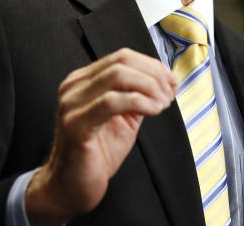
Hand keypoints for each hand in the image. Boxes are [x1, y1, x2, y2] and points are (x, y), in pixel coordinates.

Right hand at [24, 48, 177, 224]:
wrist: (72, 187)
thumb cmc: (96, 154)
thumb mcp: (123, 118)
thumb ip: (138, 96)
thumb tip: (166, 81)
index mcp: (83, 81)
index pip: (122, 57)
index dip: (152, 65)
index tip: (172, 81)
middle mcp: (74, 87)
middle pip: (121, 61)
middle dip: (154, 74)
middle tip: (170, 93)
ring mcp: (71, 104)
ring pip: (117, 76)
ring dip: (149, 87)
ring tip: (163, 103)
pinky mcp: (75, 124)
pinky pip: (111, 102)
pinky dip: (139, 102)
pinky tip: (153, 110)